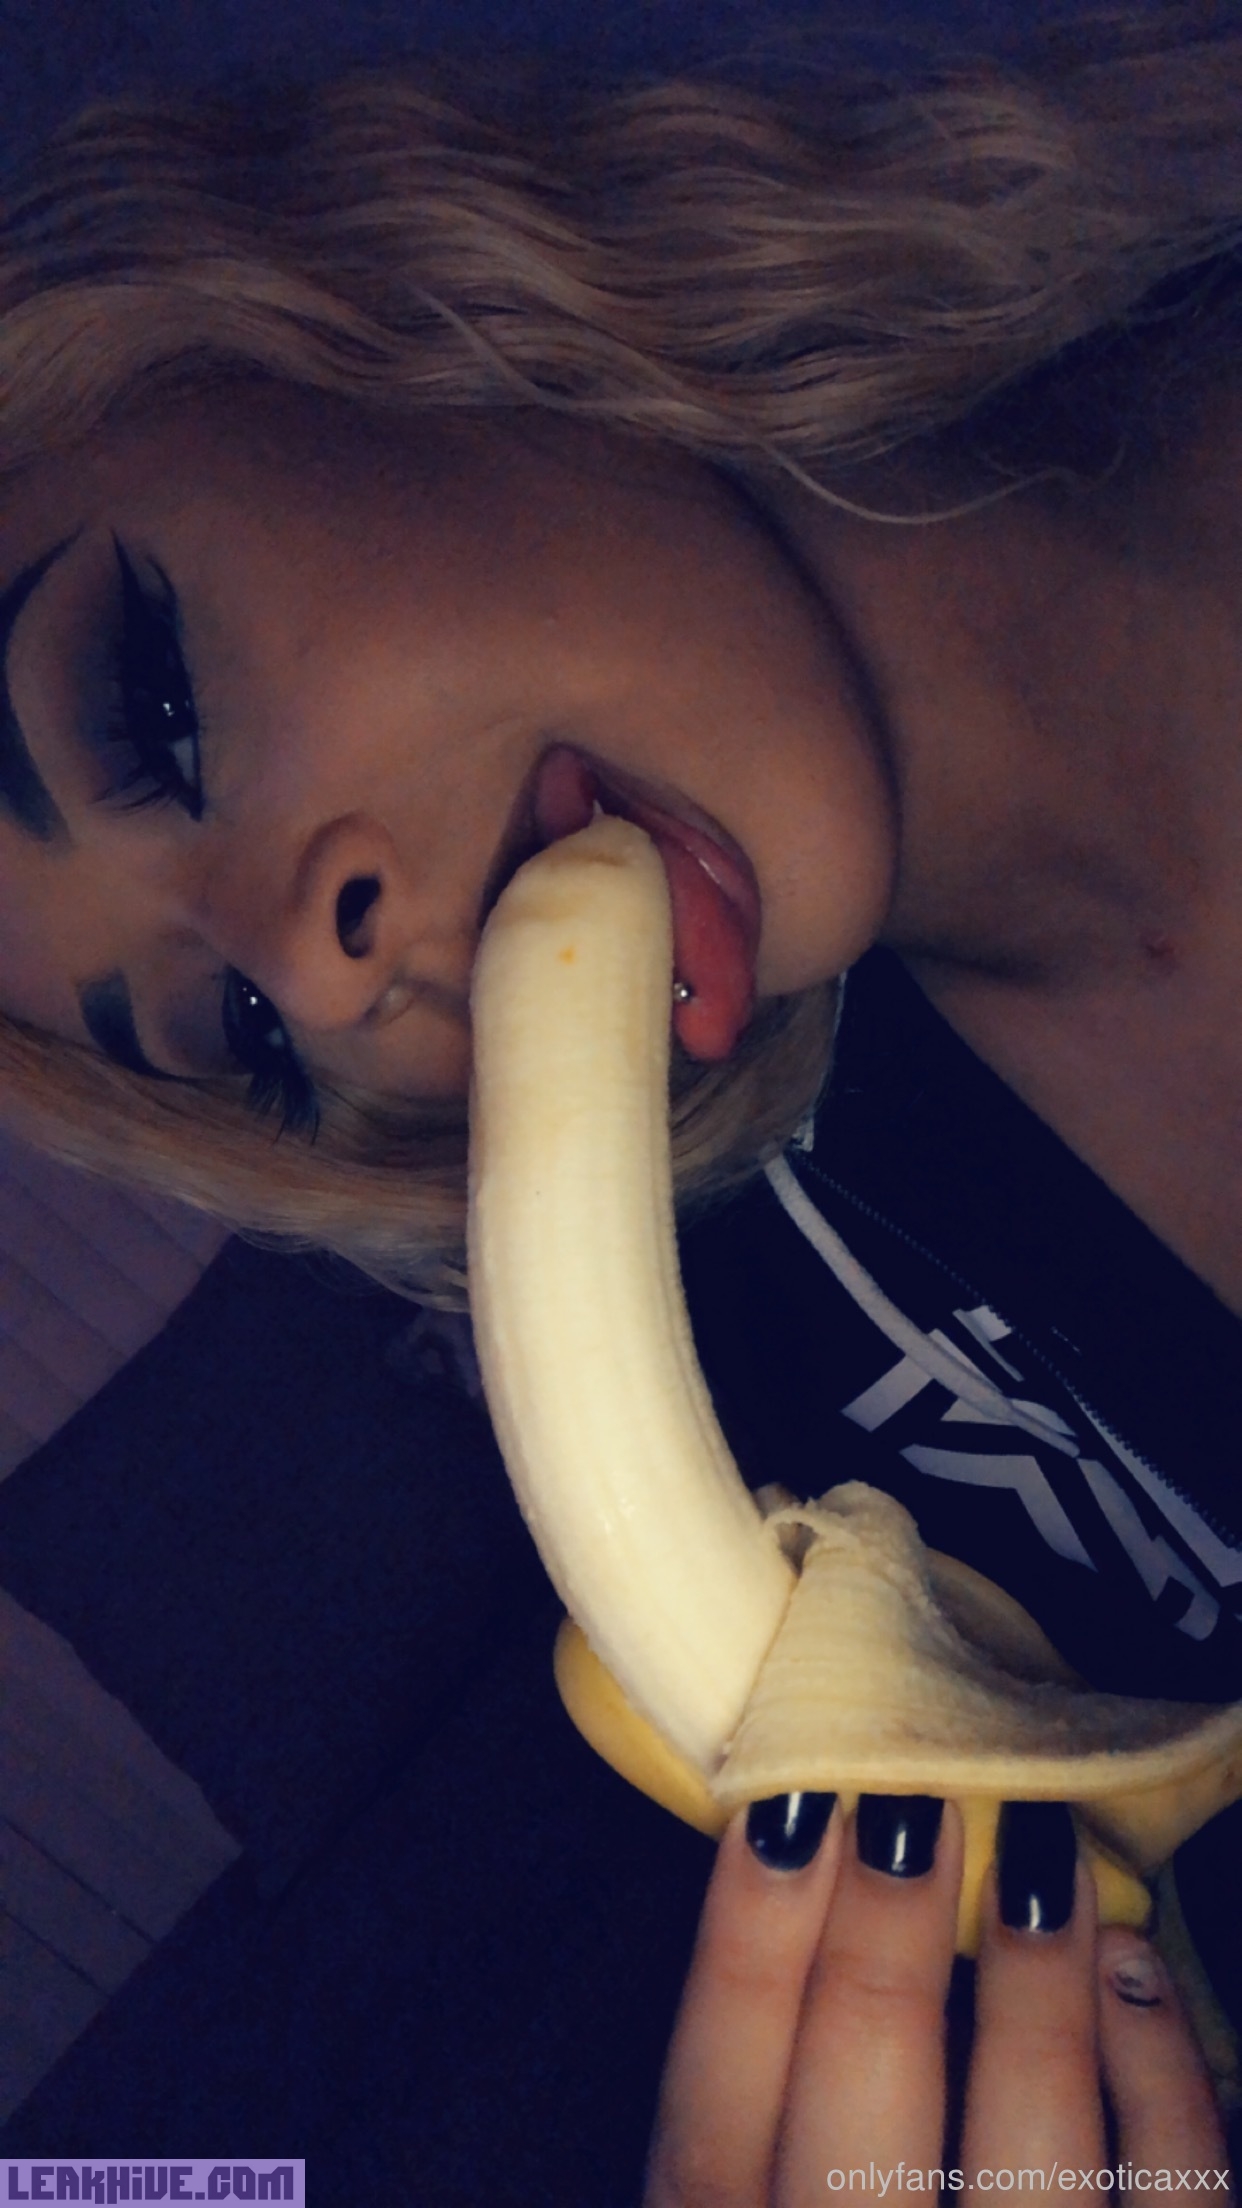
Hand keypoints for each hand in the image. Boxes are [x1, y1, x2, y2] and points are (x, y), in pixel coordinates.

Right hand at [645, 1794, 1231, 2205]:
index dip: (742, 1949)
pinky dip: (1158, 2072)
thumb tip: (819, 1858)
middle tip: (914, 1787)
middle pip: (858, 2118)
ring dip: (1030, 1983)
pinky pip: (1166, 2200)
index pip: (710, 2119)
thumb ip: (778, 2087)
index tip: (788, 1800)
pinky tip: (1129, 1966)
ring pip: (1026, 2159)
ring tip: (1041, 1844)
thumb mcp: (770, 2188)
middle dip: (884, 1935)